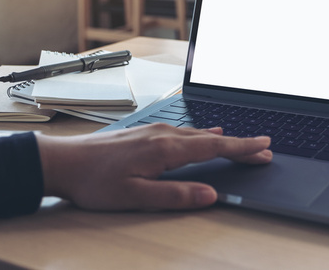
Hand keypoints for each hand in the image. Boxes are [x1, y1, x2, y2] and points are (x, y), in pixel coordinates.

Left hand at [36, 123, 271, 210]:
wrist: (64, 162)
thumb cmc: (95, 181)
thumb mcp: (136, 197)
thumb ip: (175, 196)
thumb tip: (210, 195)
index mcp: (166, 149)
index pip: (214, 148)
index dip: (242, 148)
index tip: (264, 148)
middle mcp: (163, 135)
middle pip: (212, 139)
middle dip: (240, 144)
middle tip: (264, 150)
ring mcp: (154, 131)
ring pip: (198, 134)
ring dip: (223, 140)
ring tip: (242, 144)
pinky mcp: (145, 133)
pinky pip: (184, 132)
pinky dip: (203, 135)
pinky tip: (206, 133)